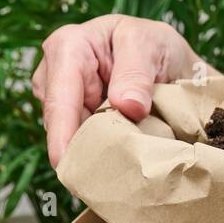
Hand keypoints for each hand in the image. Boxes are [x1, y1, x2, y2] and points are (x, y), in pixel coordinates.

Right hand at [33, 15, 214, 166]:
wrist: (166, 60)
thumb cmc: (153, 45)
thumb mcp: (151, 45)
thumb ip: (137, 74)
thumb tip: (125, 105)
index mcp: (69, 47)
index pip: (61, 96)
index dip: (62, 132)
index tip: (65, 163)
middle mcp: (57, 74)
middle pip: (61, 122)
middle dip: (80, 149)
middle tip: (105, 177)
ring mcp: (64, 100)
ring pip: (71, 137)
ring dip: (93, 153)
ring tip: (117, 169)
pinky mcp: (75, 121)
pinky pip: (83, 143)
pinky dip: (100, 153)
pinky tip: (116, 163)